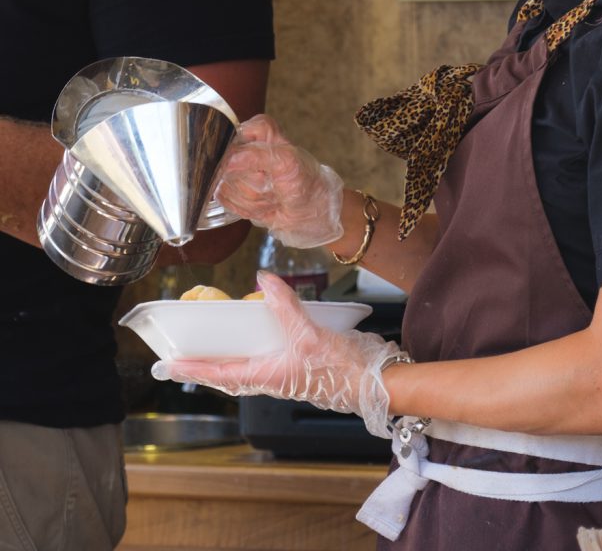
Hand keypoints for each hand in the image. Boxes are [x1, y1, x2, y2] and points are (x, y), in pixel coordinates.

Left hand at [152, 272, 401, 437]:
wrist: (375, 382)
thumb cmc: (342, 370)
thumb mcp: (309, 335)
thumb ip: (285, 306)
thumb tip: (263, 280)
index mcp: (266, 375)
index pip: (218, 373)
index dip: (192, 368)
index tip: (167, 365)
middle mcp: (271, 375)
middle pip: (227, 370)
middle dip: (203, 363)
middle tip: (178, 354)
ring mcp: (284, 370)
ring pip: (244, 363)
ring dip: (224, 354)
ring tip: (208, 342)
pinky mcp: (299, 362)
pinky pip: (264, 355)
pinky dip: (250, 344)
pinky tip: (254, 330)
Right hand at [215, 114, 342, 246]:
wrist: (311, 212)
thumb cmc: (306, 182)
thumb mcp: (288, 162)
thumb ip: (258, 155)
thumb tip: (229, 161)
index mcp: (260, 131)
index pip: (233, 140)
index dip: (246, 160)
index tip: (266, 170)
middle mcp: (245, 147)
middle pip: (228, 167)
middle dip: (253, 184)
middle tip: (274, 185)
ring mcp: (236, 169)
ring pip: (226, 185)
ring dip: (254, 199)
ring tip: (273, 196)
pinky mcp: (231, 189)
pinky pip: (225, 199)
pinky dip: (247, 208)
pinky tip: (263, 205)